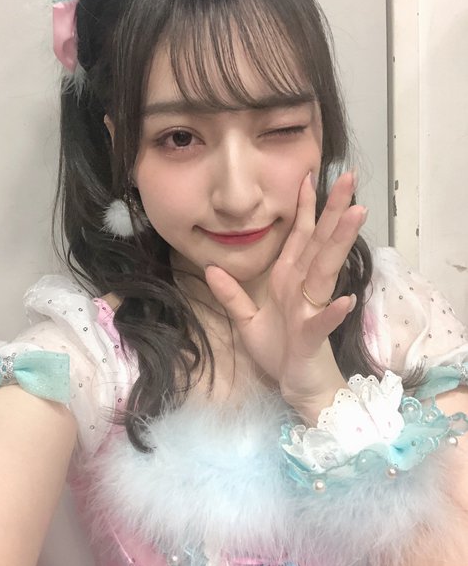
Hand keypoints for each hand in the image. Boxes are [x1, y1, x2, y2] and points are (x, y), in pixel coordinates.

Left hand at [204, 171, 366, 418]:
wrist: (298, 388)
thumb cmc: (280, 352)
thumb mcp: (247, 321)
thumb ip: (231, 295)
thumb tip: (211, 268)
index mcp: (288, 280)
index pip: (299, 237)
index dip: (304, 208)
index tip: (309, 177)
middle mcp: (303, 288)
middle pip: (320, 243)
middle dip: (334, 211)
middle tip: (350, 179)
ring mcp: (311, 310)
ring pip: (326, 272)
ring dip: (339, 244)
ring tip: (355, 216)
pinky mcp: (312, 337)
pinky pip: (321, 322)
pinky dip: (332, 312)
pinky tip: (344, 300)